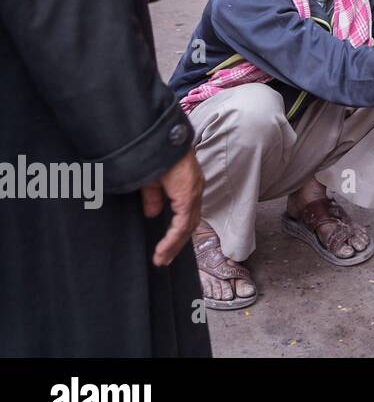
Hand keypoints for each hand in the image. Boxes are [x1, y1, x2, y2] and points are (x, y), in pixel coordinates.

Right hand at [140, 149, 203, 265]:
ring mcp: (193, 193)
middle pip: (190, 223)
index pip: (186, 213)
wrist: (159, 142)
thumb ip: (153, 197)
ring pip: (188, 226)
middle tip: (165, 258)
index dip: (177, 230)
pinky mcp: (187, 196)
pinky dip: (173, 239)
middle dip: (177, 242)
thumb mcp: (151, 180)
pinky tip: (163, 249)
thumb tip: (152, 213)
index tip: (166, 245)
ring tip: (162, 259)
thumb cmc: (155, 156)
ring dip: (175, 245)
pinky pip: (182, 224)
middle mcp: (194, 191)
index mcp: (187, 186)